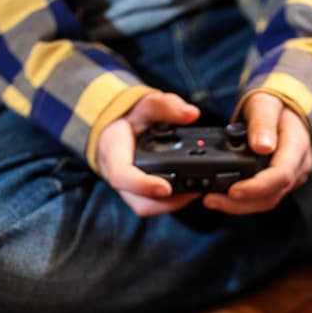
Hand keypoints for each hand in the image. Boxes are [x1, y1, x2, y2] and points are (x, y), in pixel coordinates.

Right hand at [96, 92, 199, 216]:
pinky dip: (172, 202)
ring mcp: (127, 189)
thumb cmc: (128, 120)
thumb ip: (166, 106)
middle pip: (139, 201)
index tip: (166, 188)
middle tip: (197, 188)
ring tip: (197, 189)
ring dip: (173, 203)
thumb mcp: (144, 104)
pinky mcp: (137, 195)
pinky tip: (189, 190)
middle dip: (169, 201)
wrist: (114, 131)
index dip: (143, 185)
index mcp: (114, 152)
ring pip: (147, 207)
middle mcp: (117, 176)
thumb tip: (191, 114)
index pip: (122, 175)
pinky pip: (152, 205)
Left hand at [203, 92, 311, 215]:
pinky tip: (222, 196)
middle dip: (240, 203)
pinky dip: (242, 201)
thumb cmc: (276, 106)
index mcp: (297, 146)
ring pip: (266, 201)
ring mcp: (291, 177)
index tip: (232, 190)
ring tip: (211, 200)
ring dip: (238, 206)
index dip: (256, 187)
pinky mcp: (279, 183)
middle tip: (211, 199)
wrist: (285, 111)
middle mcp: (298, 167)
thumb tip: (262, 146)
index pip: (281, 176)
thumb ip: (263, 122)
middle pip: (271, 195)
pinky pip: (262, 198)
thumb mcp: (266, 104)